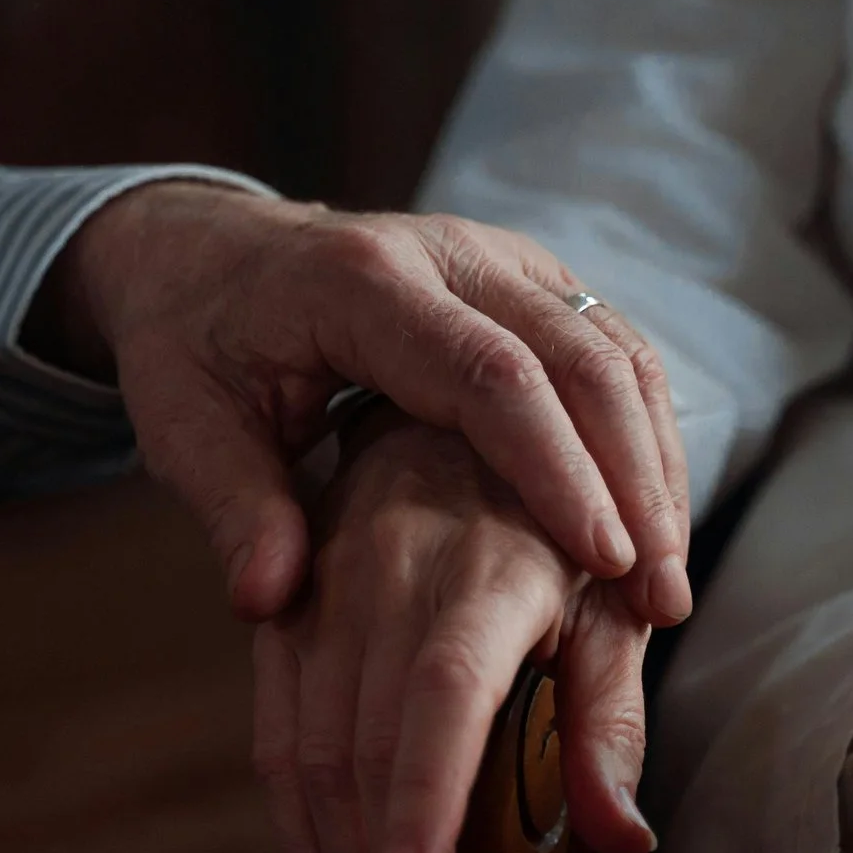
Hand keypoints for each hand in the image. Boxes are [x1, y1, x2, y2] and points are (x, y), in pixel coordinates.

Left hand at [30, 182, 692, 626]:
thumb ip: (232, 507)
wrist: (209, 253)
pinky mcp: (530, 282)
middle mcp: (450, 252)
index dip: (556, 467)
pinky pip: (611, 352)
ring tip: (669, 586)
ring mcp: (501, 259)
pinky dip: (643, 440)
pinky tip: (653, 530)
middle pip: (577, 356)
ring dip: (654, 465)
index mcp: (363, 282)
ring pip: (614, 349)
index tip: (605, 560)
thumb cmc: (194, 345)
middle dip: (632, 480)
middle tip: (663, 598)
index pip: (488, 373)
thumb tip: (267, 600)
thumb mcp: (183, 424)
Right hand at [252, 411, 657, 852]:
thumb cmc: (558, 526)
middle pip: (366, 753)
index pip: (440, 708)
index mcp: (483, 576)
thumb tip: (623, 838)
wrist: (459, 408)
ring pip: (308, 751)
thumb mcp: (610, 606)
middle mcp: (390, 576)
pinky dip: (291, 828)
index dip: (421, 817)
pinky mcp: (286, 607)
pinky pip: (275, 729)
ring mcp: (325, 588)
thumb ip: (609, 720)